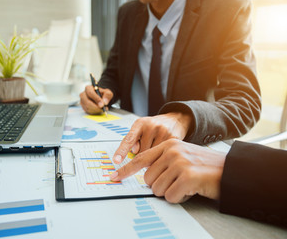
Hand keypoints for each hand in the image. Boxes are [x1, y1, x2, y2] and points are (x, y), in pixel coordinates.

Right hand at [79, 85, 112, 114]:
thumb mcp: (107, 92)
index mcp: (88, 88)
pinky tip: (98, 110)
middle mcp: (83, 94)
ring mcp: (82, 101)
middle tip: (102, 109)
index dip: (96, 99)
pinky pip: (87, 111)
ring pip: (87, 107)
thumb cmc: (102, 94)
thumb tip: (105, 102)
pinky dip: (94, 112)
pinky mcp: (83, 107)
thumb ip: (107, 95)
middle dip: (95, 107)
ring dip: (95, 110)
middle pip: (87, 102)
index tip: (102, 104)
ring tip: (102, 109)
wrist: (100, 98)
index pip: (90, 93)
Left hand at [110, 139, 225, 202]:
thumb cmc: (204, 166)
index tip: (114, 177)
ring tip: (185, 185)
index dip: (125, 170)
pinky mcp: (187, 176)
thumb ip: (162, 161)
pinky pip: (170, 196)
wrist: (229, 170)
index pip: (140, 159)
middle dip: (160, 186)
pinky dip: (179, 198)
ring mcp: (179, 163)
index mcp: (168, 145)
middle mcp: (172, 151)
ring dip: (170, 192)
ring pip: (157, 189)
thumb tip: (144, 175)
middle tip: (176, 182)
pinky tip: (190, 190)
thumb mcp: (181, 155)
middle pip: (147, 179)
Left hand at [113, 112, 191, 163]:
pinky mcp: (173, 139)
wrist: (175, 119)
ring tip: (156, 145)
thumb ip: (133, 140)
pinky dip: (161, 156)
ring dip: (153, 156)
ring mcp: (163, 132)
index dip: (122, 151)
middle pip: (141, 152)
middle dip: (143, 154)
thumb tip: (134, 151)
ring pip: (152, 155)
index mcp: (140, 123)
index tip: (116, 160)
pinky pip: (163, 155)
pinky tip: (164, 149)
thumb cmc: (154, 127)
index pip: (129, 139)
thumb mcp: (141, 129)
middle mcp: (151, 126)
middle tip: (148, 145)